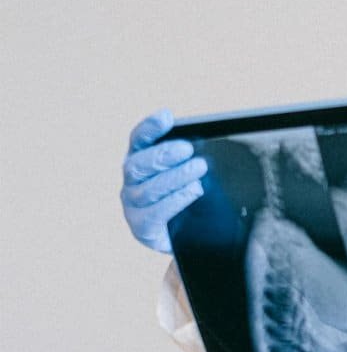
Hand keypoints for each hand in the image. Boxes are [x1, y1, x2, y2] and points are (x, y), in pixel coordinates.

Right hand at [120, 108, 207, 252]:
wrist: (191, 235)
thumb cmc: (191, 197)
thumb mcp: (194, 174)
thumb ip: (193, 157)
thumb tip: (211, 139)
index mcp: (141, 160)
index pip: (139, 140)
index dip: (150, 128)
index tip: (166, 116)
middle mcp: (132, 181)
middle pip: (138, 164)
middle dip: (163, 154)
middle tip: (188, 149)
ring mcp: (133, 204)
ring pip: (148, 189)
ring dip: (175, 177)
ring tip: (199, 169)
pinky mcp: (142, 227)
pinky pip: (155, 213)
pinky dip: (176, 200)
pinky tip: (194, 191)